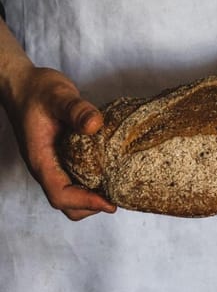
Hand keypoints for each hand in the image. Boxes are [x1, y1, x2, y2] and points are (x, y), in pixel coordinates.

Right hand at [3, 66, 116, 220]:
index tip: (110, 202)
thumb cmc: (37, 90)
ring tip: (117, 187)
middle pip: (66, 203)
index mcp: (41, 159)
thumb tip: (94, 124)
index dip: (86, 202)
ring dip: (92, 196)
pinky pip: (75, 179)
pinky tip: (111, 170)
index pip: (60, 195)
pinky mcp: (61, 157)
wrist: (23, 84)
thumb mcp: (58, 95)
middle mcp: (46, 167)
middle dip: (91, 206)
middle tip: (119, 197)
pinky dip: (92, 182)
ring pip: (70, 194)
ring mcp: (52, 164)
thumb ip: (76, 109)